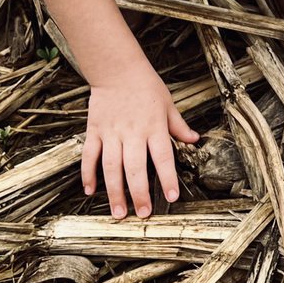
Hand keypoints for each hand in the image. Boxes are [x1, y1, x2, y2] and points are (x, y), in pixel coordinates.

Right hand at [82, 65, 198, 218]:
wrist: (117, 68)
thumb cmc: (146, 86)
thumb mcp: (168, 103)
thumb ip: (178, 125)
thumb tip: (194, 139)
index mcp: (153, 126)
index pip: (163, 157)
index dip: (167, 178)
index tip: (172, 198)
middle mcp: (132, 132)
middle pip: (135, 167)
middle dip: (139, 193)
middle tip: (142, 214)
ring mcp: (111, 132)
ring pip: (111, 167)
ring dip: (115, 191)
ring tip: (119, 212)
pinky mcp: (94, 130)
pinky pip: (89, 156)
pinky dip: (88, 174)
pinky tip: (90, 191)